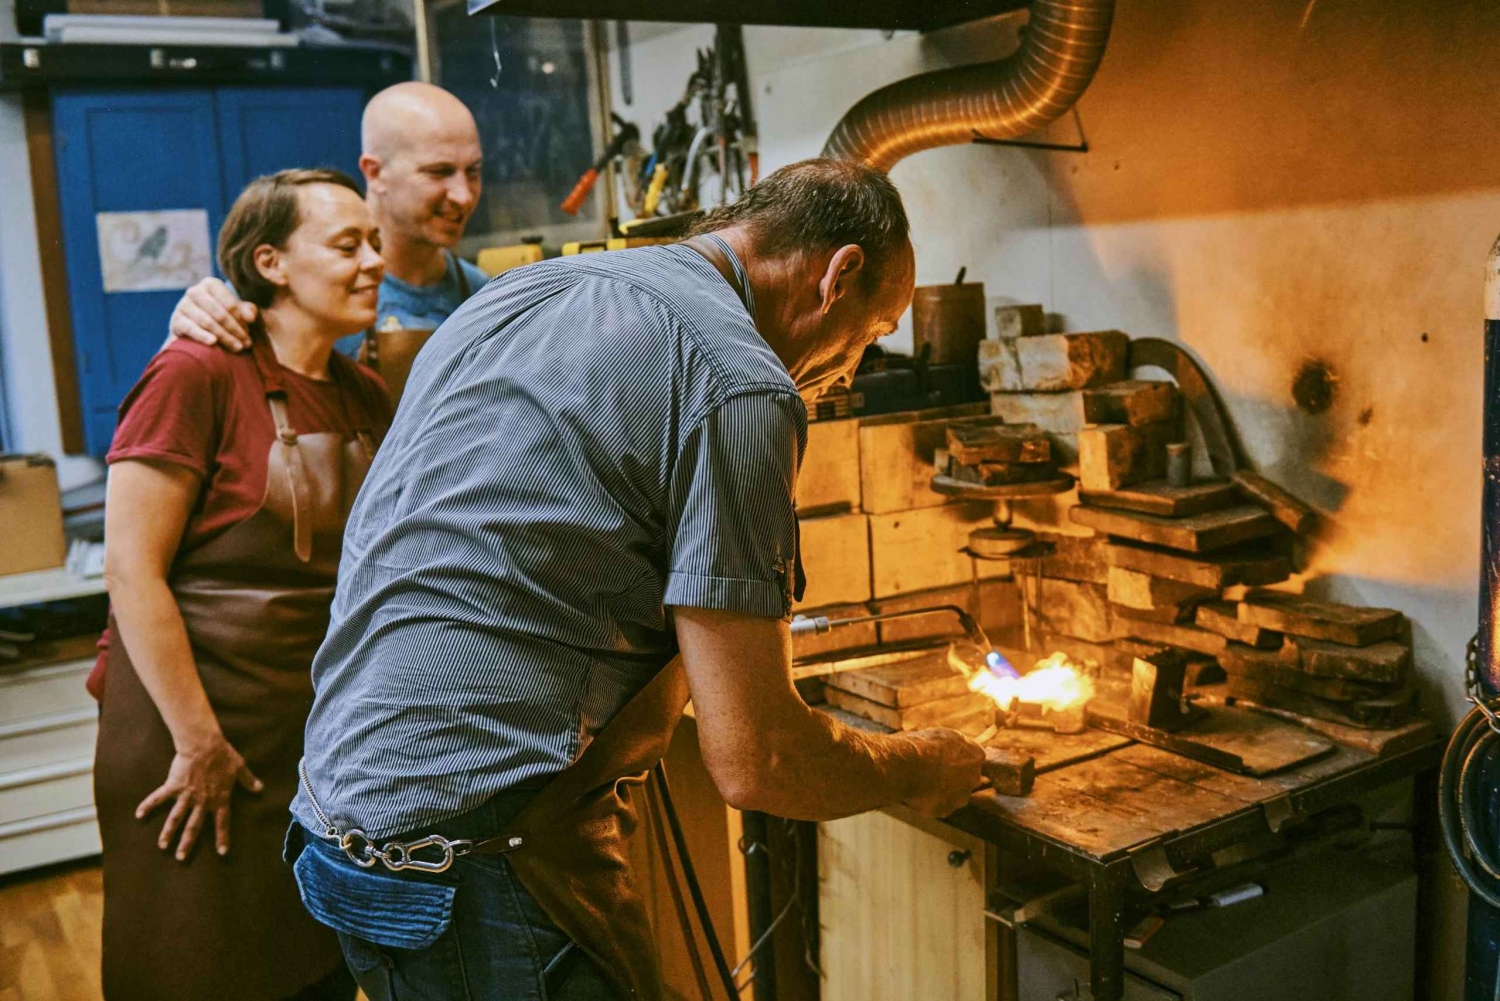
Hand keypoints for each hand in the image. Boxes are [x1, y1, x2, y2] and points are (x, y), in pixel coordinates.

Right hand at [136, 734, 263, 859]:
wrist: (205, 745)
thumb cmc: (223, 755)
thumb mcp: (240, 768)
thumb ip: (249, 780)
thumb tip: (260, 788)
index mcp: (219, 798)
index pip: (222, 822)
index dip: (222, 837)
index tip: (221, 852)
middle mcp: (202, 801)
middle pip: (194, 826)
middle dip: (187, 843)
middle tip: (181, 858)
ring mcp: (187, 795)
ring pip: (176, 818)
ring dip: (169, 833)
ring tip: (162, 846)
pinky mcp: (173, 786)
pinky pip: (158, 798)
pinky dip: (148, 805)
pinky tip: (139, 814)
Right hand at [166, 278, 256, 351]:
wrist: (195, 328)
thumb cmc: (221, 316)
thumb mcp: (236, 311)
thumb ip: (247, 311)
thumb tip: (251, 317)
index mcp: (210, 284)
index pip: (230, 303)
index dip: (241, 319)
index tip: (249, 332)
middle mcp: (194, 291)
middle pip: (220, 313)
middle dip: (235, 330)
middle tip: (246, 344)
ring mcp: (183, 305)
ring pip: (207, 322)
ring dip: (225, 337)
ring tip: (237, 347)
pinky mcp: (176, 320)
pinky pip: (190, 328)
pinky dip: (202, 336)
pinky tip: (213, 343)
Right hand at [898, 727, 986, 817]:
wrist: (906, 765)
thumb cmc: (921, 745)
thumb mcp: (943, 734)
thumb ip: (956, 744)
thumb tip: (956, 747)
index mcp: (976, 756)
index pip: (973, 761)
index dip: (956, 759)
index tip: (942, 758)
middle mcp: (974, 778)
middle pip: (966, 780)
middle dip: (952, 778)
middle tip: (932, 771)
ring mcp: (961, 797)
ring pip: (954, 796)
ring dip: (942, 791)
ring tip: (922, 782)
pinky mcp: (946, 810)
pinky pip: (939, 806)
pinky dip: (930, 802)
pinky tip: (918, 792)